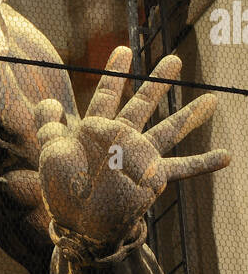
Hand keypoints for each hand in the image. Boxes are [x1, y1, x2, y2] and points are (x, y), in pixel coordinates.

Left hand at [35, 47, 229, 249]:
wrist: (78, 223)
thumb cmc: (62, 189)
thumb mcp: (49, 153)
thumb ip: (48, 126)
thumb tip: (48, 101)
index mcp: (96, 129)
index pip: (108, 94)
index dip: (116, 73)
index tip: (125, 50)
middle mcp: (122, 139)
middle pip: (143, 104)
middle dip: (158, 82)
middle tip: (175, 59)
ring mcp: (139, 157)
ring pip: (167, 131)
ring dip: (189, 116)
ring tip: (212, 100)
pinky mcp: (152, 178)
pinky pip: (181, 169)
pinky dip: (203, 163)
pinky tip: (226, 156)